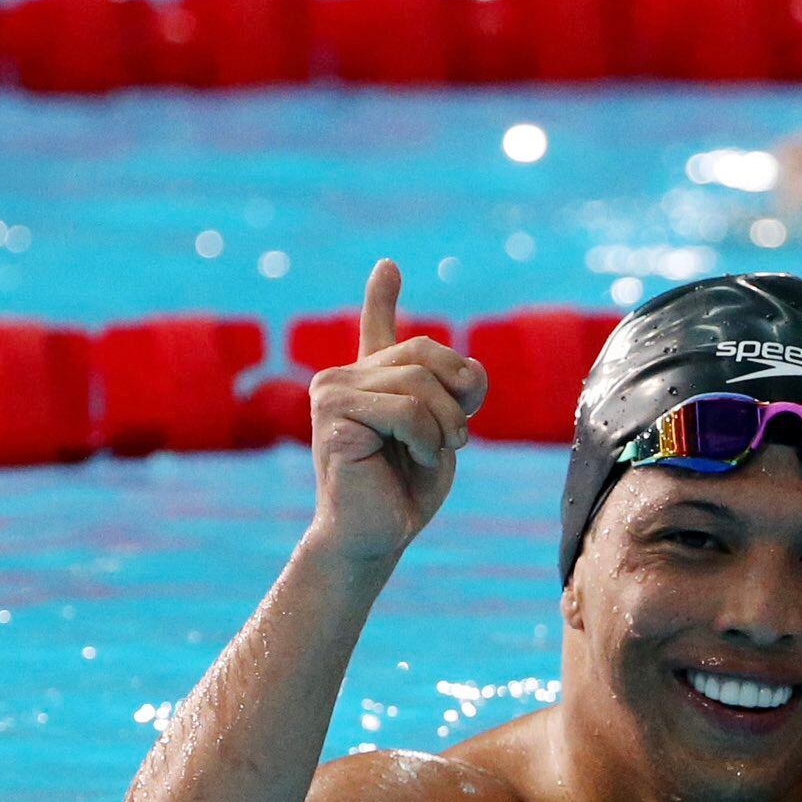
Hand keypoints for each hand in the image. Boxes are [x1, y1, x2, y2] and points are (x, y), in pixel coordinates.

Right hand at [305, 260, 487, 570]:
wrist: (375, 535)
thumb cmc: (405, 490)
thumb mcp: (443, 430)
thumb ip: (453, 391)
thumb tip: (470, 366)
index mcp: (369, 380)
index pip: (377, 327)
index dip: (382, 296)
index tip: (389, 266)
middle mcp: (343, 377)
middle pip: (425, 354)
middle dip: (457, 396)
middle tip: (456, 437)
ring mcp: (331, 392)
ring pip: (419, 383)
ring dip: (445, 424)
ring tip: (434, 452)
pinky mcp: (332, 416)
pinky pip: (406, 410)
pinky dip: (427, 437)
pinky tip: (415, 457)